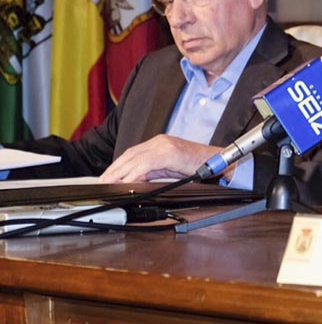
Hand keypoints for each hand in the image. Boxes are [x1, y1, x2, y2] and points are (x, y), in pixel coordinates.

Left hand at [99, 135, 221, 183]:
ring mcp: (164, 145)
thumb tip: (134, 181)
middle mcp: (159, 141)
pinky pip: (147, 164)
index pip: (132, 153)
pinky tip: (128, 181)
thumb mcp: (169, 169)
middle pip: (130, 155)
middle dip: (114, 169)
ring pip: (135, 158)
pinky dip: (135, 173)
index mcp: (158, 143)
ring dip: (120, 172)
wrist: (217, 161)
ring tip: (110, 182)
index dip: (117, 165)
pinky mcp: (169, 153)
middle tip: (103, 182)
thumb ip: (152, 172)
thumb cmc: (197, 165)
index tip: (107, 176)